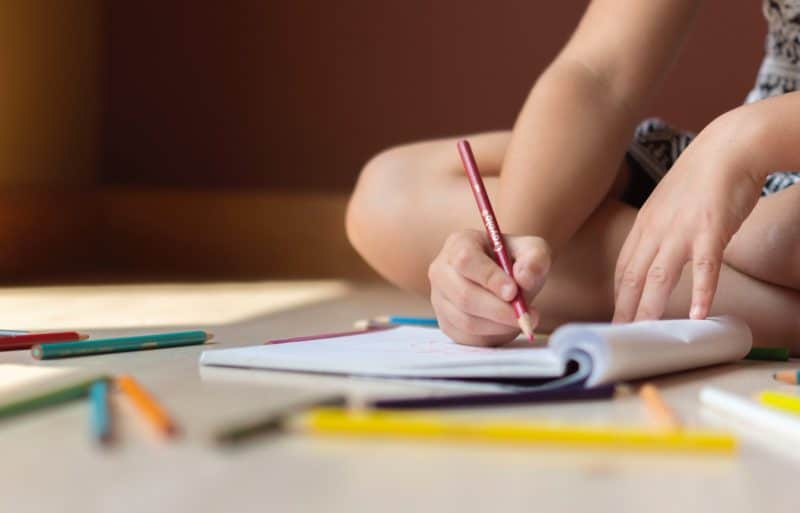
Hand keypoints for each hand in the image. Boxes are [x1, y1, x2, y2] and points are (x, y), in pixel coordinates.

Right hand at [428, 229, 550, 345]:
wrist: (504, 282)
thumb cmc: (514, 262)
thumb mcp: (532, 251)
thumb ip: (534, 259)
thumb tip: (523, 278)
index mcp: (459, 243)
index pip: (465, 260)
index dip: (489, 278)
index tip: (513, 291)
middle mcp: (442, 270)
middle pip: (464, 295)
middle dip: (498, 309)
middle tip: (525, 315)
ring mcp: (439, 298)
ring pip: (466, 320)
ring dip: (498, 325)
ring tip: (520, 319)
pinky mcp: (445, 323)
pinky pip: (466, 337)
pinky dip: (491, 335)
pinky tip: (505, 325)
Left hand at [613, 114, 762, 321]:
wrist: (729, 147)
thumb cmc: (702, 177)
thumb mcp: (666, 204)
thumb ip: (658, 231)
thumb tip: (655, 256)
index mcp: (644, 224)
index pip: (623, 268)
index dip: (617, 297)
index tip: (615, 318)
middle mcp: (656, 230)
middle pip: (634, 277)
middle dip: (626, 309)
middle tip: (622, 336)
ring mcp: (682, 231)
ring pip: (660, 277)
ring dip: (652, 308)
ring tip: (647, 333)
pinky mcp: (711, 230)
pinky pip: (705, 267)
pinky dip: (702, 292)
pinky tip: (700, 314)